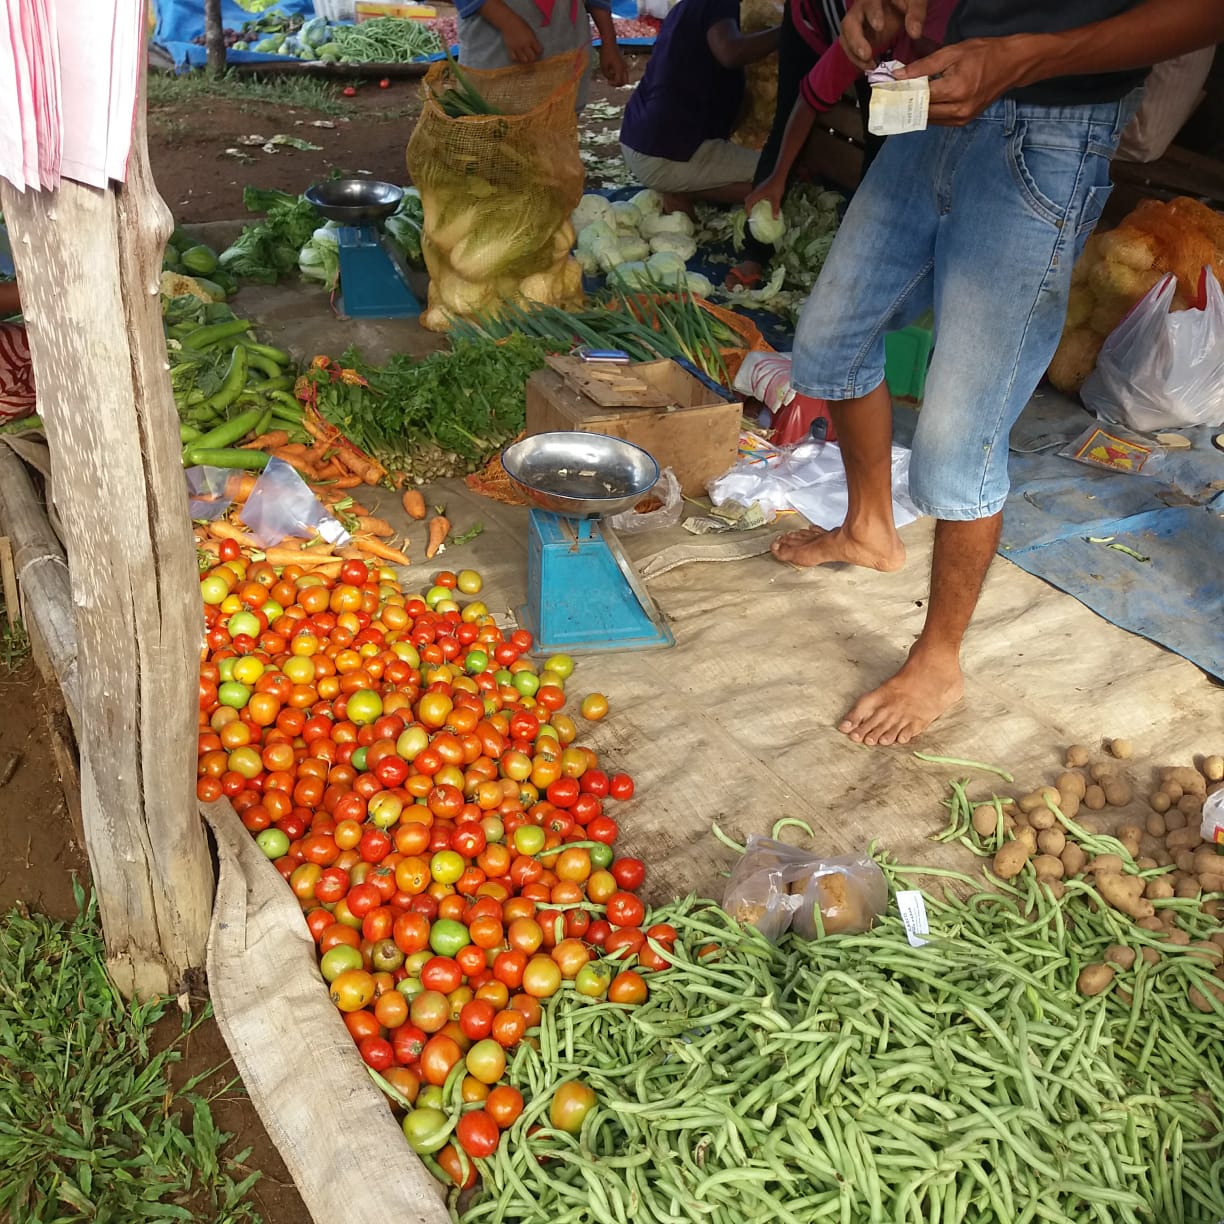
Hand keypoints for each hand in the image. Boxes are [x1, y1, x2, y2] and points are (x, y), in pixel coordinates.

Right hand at [499, 13, 541, 63]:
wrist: (508, 21)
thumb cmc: (520, 23)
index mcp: (531, 39)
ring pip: (524, 60)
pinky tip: (517, 55)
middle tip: (532, 55)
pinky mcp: (510, 48)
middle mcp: (525, 45)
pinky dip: (516, 58)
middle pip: (532, 58)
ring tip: (525, 56)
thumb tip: (535, 47)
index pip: (539, 50)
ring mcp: (517, 47)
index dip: (539, 51)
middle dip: (533, 58)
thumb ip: (533, 39)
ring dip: (526, 59)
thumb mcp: (530, 30)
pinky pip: (514, 58)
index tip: (538, 50)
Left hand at [599, 43, 628, 85]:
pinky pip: (624, 73)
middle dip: (618, 84)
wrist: (609, 43)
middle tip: (611, 82)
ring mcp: (625, 66)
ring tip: (612, 77)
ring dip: (619, 80)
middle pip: (625, 82)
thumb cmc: (605, 54)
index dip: (613, 84)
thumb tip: (610, 79)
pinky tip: (613, 72)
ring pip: (625, 78)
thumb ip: (607, 75)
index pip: (619, 82)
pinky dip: (620, 75)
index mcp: (619, 69)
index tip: (608, 81)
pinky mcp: (623, 63)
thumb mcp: (603, 67)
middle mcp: (624, 68)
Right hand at [745, 174, 783, 217]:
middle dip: (747, 207)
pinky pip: (756, 195)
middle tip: (751, 213)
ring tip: (755, 209)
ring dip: (752, 203)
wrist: (779, 175)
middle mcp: (756, 191)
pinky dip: (756, 200)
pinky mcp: (762, 187)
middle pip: (747, 199)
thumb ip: (775, 209)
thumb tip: (775, 218)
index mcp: (757, 194)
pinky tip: (762, 203)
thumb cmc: (776, 186)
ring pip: (751, 197)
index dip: (747, 210)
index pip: (748, 203)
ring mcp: (758, 189)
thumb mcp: (776, 199)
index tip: (749, 216)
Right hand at [840, 0, 925, 71]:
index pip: (869, 3)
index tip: (880, 27)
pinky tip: (870, 66)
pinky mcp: (856, 38)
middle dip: (856, 41)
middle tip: (866, 55)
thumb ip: (915, 12)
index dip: (873, 15)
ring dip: (855, 55)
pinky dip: (857, 60)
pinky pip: (850, 50)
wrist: (896, 7)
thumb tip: (915, 33)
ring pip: (846, 39)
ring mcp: (855, 25)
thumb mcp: (914, 1)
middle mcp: (860, 10)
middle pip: (849, 24)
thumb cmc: (904, 1)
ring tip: (870, 66)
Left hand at [897, 36, 1034, 125]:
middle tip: (890, 96)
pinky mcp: (963, 121)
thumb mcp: (953, 52)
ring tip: (902, 99)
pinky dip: (928, 112)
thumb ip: (924, 66)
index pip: (920, 96)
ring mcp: (962, 118)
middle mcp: (958, 109)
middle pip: (922, 111)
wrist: (1012, 64)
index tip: (887, 90)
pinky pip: (938, 120)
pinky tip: (920, 103)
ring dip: (914, 110)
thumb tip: (899, 76)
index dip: (902, 93)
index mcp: (956, 90)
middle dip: (905, 104)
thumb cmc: (984, 53)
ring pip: (928, 119)